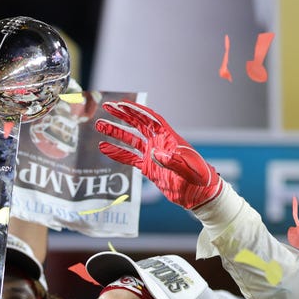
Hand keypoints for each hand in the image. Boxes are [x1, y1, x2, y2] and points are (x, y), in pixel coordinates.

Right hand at [95, 101, 220, 209]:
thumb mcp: (188, 169)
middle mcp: (159, 142)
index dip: (136, 110)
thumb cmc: (198, 179)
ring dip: (116, 132)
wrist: (198, 195)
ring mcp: (153, 154)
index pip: (149, 119)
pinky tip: (104, 149)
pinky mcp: (148, 167)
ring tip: (99, 126)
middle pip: (137, 124)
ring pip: (131, 140)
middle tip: (106, 107)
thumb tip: (155, 153)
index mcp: (169, 138)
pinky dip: (117, 153)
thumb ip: (172, 161)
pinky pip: (130, 158)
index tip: (121, 104)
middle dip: (122, 115)